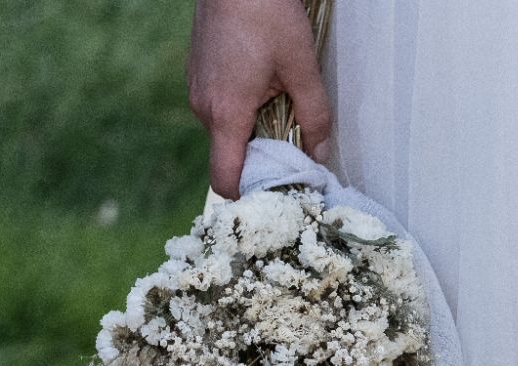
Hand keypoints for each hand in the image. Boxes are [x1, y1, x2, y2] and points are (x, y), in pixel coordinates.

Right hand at [187, 0, 334, 198]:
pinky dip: (242, 108)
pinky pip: (221, 107)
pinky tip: (262, 84)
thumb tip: (321, 156)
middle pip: (232, 156)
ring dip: (254, 129)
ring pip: (228, 130)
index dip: (249, 196)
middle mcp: (203, 107)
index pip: (225, 180)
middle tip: (294, 147)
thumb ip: (315, 118)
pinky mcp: (198, 74)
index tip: (276, 195)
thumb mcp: (302, 68)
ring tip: (279, 103)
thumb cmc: (266, 14)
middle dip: (262, 159)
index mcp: (226, 114)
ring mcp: (197, 89)